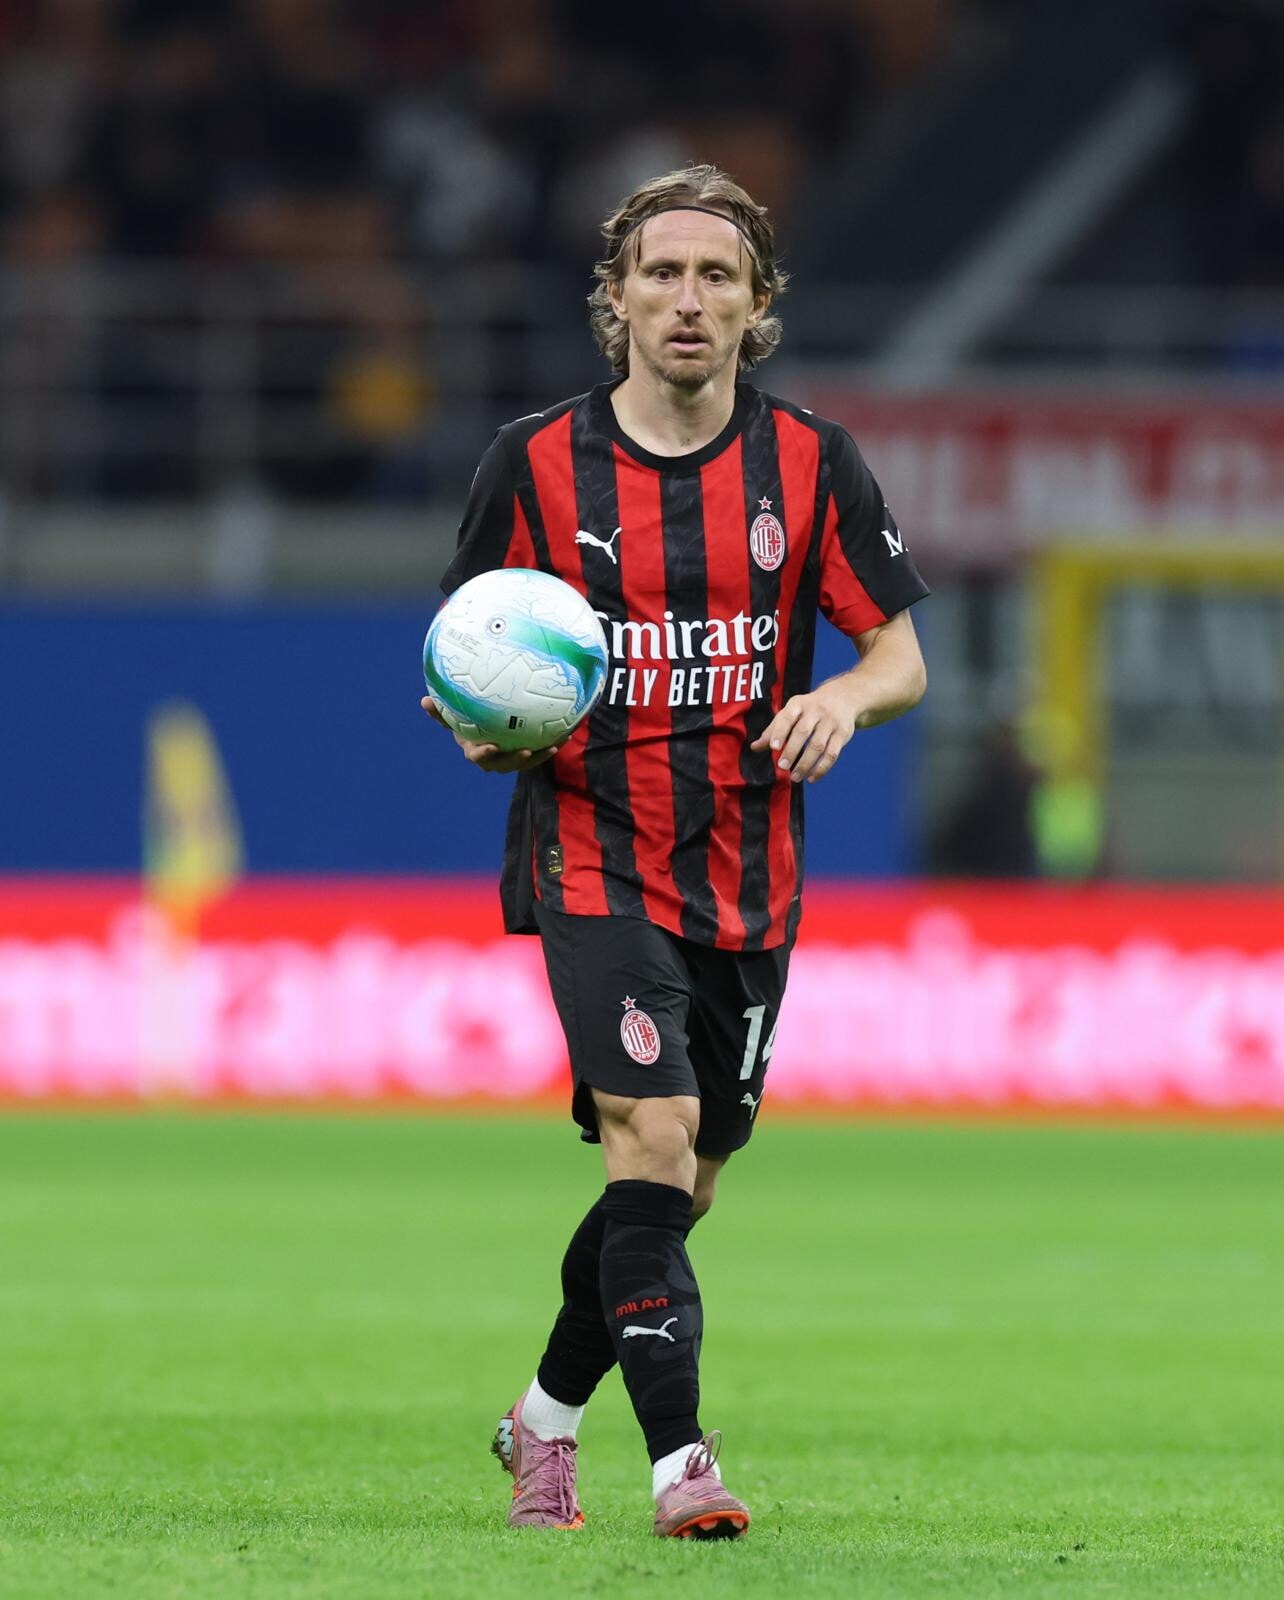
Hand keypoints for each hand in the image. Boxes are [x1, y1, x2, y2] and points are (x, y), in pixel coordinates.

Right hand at [421, 696, 561, 772]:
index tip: (491, 746)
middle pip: (505, 764)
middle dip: (516, 760)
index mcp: (476, 751)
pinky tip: (565, 735)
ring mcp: (511, 760)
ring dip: (539, 756)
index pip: (478, 755)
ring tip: (553, 746)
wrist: (486, 734)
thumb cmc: (467, 725)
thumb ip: (441, 713)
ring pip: (525, 762)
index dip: (485, 753)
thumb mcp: (454, 719)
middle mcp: (494, 760)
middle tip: (526, 751)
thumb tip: (423, 700)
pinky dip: (551, 746)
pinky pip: (539, 753)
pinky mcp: (526, 757)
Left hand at [750, 679, 859, 783]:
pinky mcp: (843, 734)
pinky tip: (811, 778)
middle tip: (782, 766)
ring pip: (818, 746)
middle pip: (803, 732)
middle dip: (792, 751)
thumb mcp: (791, 712)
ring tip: (795, 777)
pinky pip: (832, 754)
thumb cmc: (809, 709)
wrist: (843, 697)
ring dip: (806, 764)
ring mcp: (831, 722)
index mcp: (798, 704)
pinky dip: (821, 768)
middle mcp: (816, 711)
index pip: (787, 718)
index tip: (773, 748)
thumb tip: (754, 748)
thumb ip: (773, 730)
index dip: (780, 732)